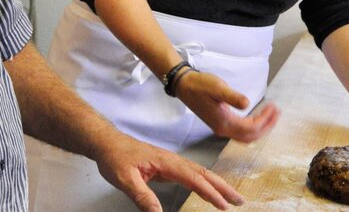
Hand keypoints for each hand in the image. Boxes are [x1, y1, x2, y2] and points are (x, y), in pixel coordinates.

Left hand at [94, 132, 244, 211]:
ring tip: (231, 197)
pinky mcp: (167, 167)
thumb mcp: (125, 179)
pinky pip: (192, 174)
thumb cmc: (115, 157)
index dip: (209, 192)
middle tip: (240, 200)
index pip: (193, 178)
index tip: (223, 205)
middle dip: (222, 187)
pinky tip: (208, 190)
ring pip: (199, 173)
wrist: (108, 143)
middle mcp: (172, 160)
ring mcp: (171, 163)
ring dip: (216, 184)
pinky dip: (205, 182)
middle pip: (203, 173)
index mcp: (166, 161)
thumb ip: (142, 196)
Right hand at [175, 70, 279, 142]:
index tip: (274, 107)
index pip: (251, 128)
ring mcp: (220, 128)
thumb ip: (232, 97)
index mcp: (224, 122)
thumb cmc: (200, 84)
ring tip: (271, 116)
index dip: (265, 119)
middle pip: (250, 137)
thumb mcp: (217, 88)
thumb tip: (247, 103)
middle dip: (266, 126)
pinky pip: (240, 132)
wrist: (184, 85)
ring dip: (260, 128)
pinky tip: (256, 117)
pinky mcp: (219, 123)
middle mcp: (222, 129)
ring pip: (245, 136)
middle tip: (277, 113)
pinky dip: (252, 127)